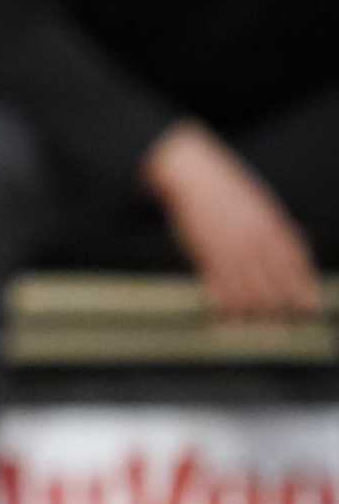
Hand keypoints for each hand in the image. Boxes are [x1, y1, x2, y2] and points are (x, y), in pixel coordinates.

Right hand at [144, 121, 321, 318]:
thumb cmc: (226, 190)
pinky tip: (228, 316)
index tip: (309, 308)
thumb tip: (293, 248)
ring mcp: (230, 250)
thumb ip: (277, 228)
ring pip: (247, 292)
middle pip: (274, 285)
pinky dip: (224, 306)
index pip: (296, 266)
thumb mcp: (262, 205)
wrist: (194, 177)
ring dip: (253, 313)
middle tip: (283, 326)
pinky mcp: (206, 256)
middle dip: (281, 309)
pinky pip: (219, 288)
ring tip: (256, 326)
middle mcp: (255, 242)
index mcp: (273, 227)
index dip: (304, 289)